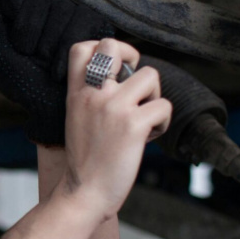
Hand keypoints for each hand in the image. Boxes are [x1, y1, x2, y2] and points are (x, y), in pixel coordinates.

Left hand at [0, 0, 113, 145]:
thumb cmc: (28, 85)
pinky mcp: (96, 24)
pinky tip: (60, 68)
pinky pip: (83, 20)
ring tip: (45, 63)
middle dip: (30, 28)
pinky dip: (66, 49)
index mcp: (22, 12)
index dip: (13, 5)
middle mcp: (47, 7)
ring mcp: (73, 12)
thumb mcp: (3, 57)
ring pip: (62, 7)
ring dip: (49, 43)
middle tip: (29, 53)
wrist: (55, 110)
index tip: (11, 30)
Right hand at [59, 39, 171, 219]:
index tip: (115, 66)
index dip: (105, 47)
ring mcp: (114, 107)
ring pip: (151, 75)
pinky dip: (162, 123)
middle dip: (133, 59)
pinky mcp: (134, 125)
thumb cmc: (85, 159)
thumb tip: (122, 77)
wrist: (84, 191)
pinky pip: (164, 106)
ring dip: (154, 96)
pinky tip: (148, 137)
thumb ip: (92, 96)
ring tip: (143, 117)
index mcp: (76, 93)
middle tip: (135, 84)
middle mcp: (93, 94)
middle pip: (114, 46)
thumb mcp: (76, 118)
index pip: (83, 48)